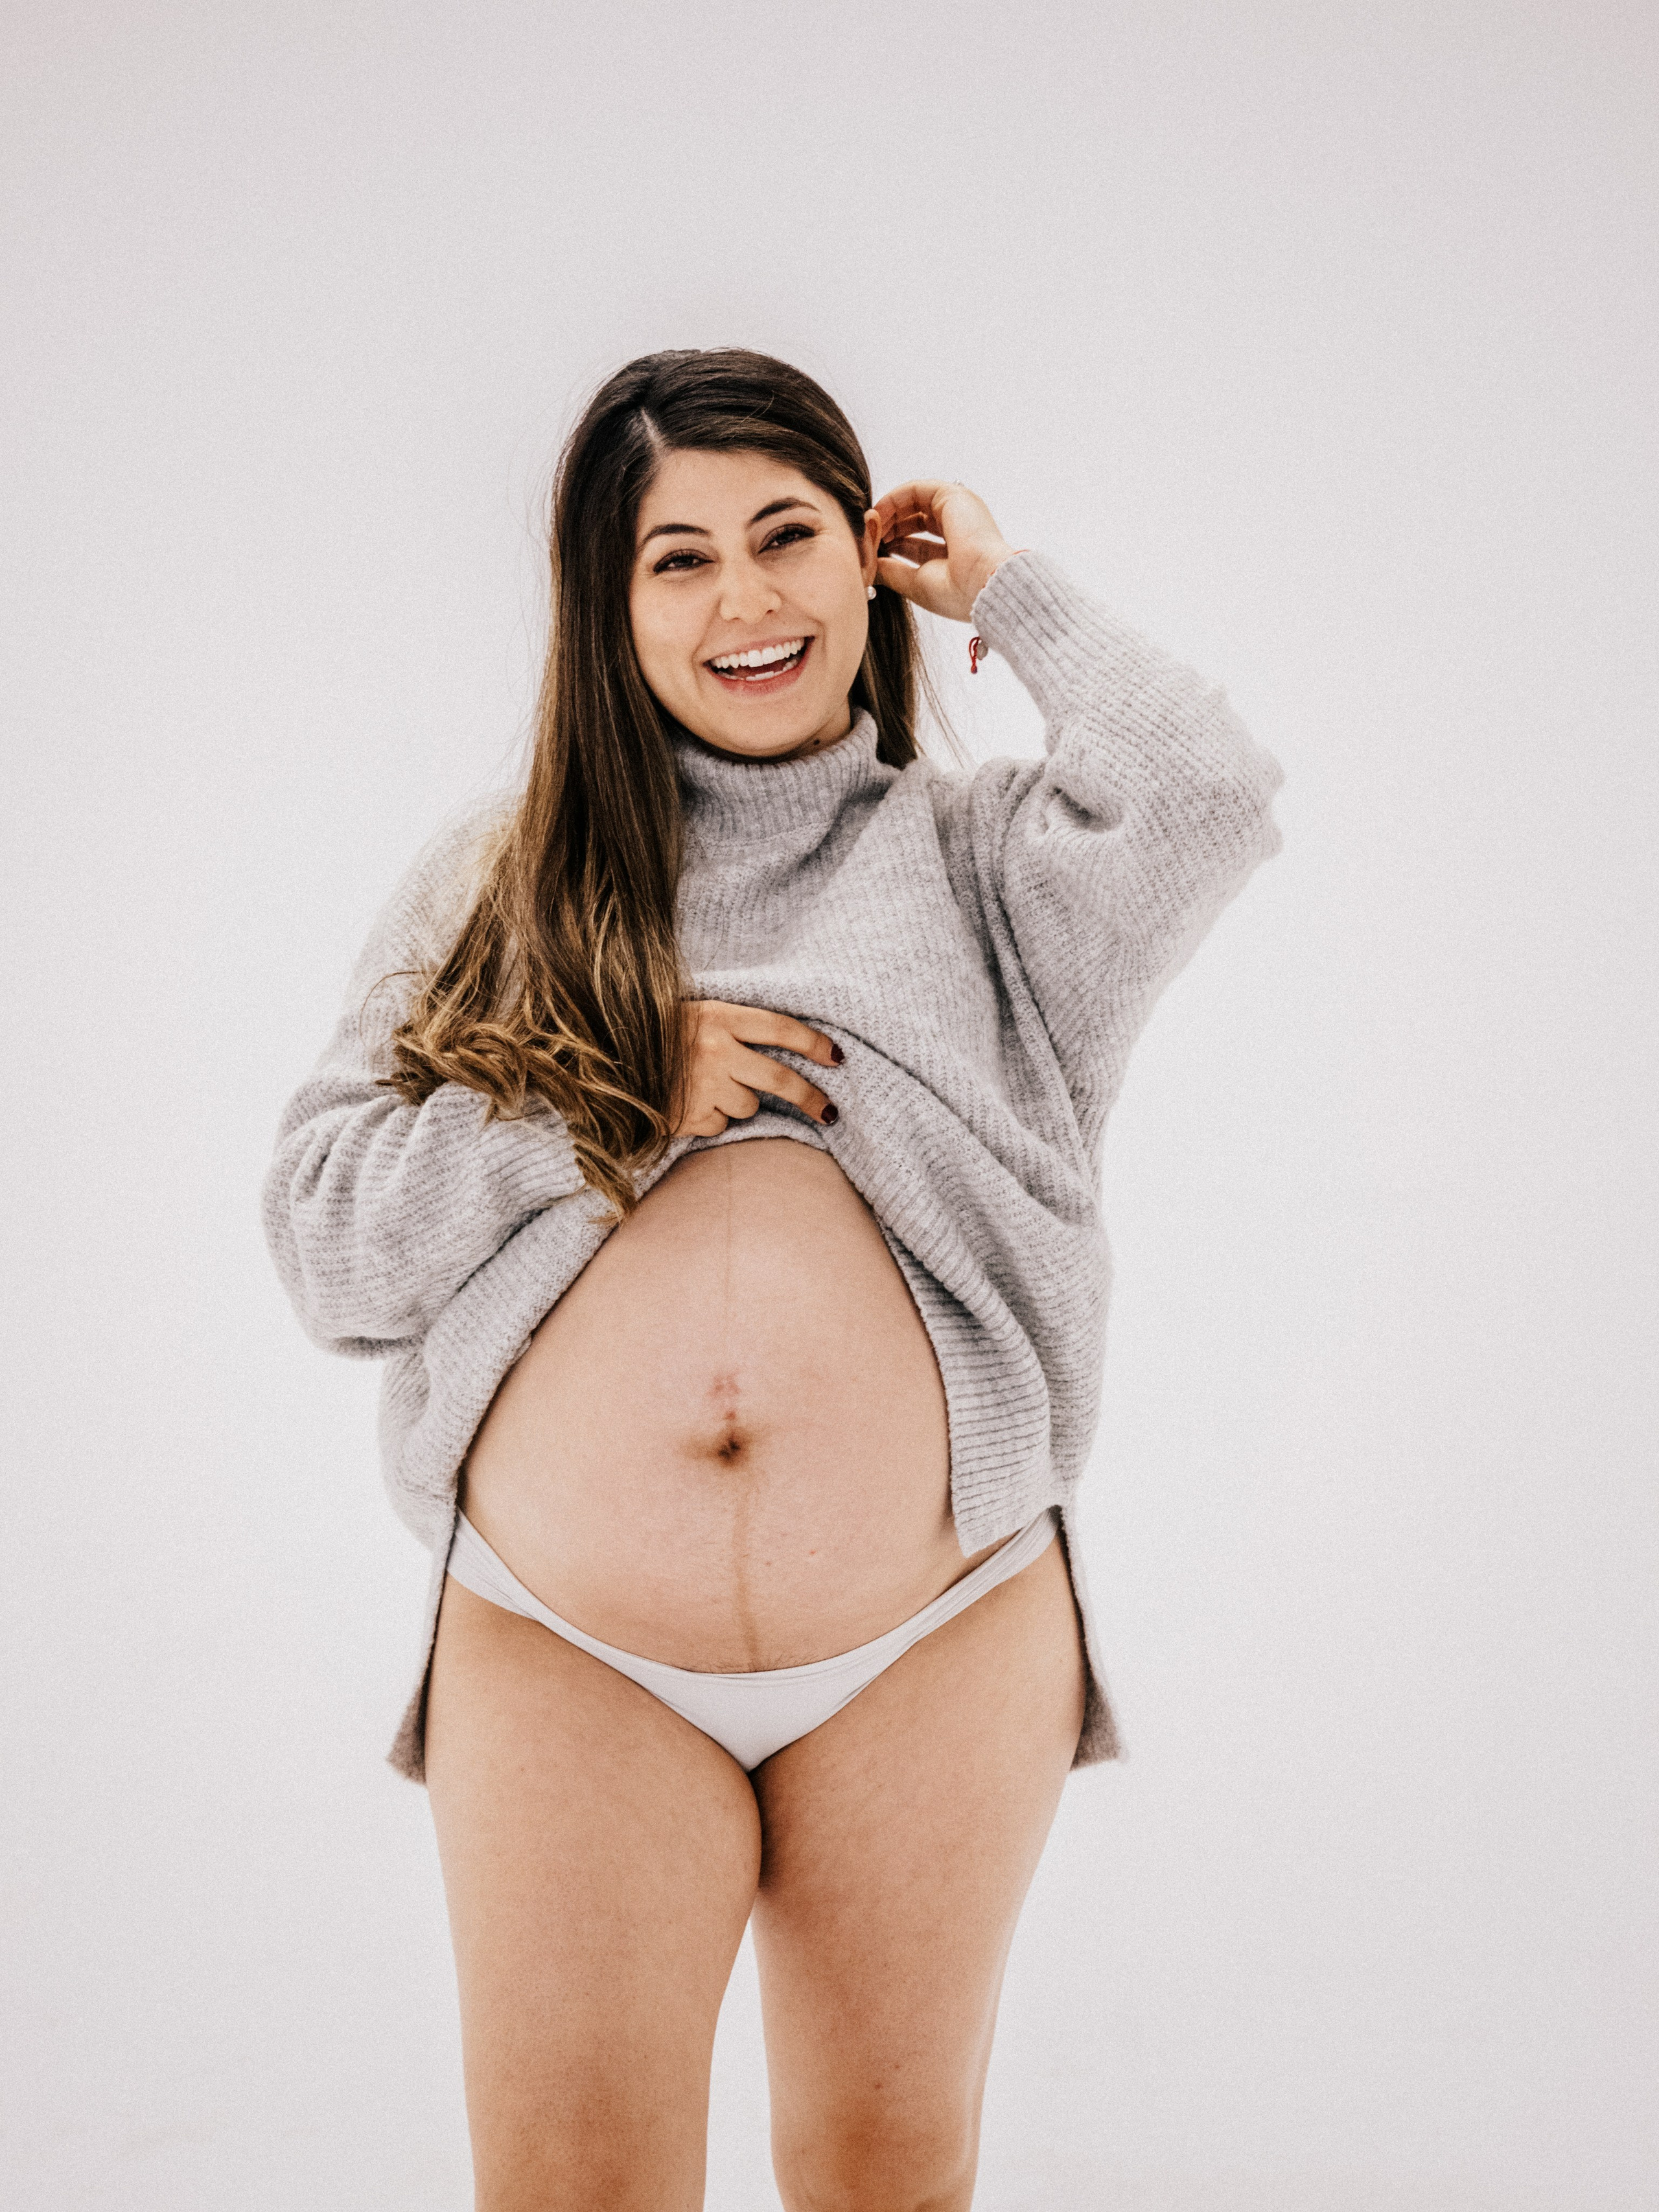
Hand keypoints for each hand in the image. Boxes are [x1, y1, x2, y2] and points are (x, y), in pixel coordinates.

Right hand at [672, 1001, 842, 1137]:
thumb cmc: (655, 1034)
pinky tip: (688, 1103)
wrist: (601, 1058)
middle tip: (830, 1112)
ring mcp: (701, 1086)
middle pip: (779, 1079)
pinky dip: (711, 1119)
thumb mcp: (694, 1016)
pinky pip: (720, 1125)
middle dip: (811, 1097)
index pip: (780, 1029)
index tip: (837, 1058)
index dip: (813, 1044)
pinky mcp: (686, 1116)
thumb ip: (733, 1030)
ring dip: (738, 1102)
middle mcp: (714, 1050)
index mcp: (717, 1017)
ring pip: (748, 1105)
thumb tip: (783, 1057)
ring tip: (707, 1087)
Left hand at [872, 479, 1020, 621]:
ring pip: (913, 503)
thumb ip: (892, 571)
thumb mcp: (916, 583)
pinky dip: (893, 499)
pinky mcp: (952, 495)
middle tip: (867, 538)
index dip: (892, 545)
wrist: (982, 585)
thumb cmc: (957, 593)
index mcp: (955, 552)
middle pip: (914, 520)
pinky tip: (879, 513)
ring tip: (870, 528)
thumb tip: (870, 565)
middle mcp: (958, 527)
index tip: (872, 553)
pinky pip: (914, 489)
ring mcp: (957, 510)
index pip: (916, 543)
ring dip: (887, 513)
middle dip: (888, 528)